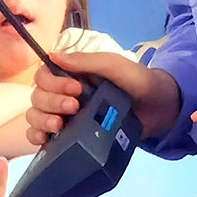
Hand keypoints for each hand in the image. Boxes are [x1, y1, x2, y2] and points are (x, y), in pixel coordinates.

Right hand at [26, 50, 181, 145]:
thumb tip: (52, 56)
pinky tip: (45, 140)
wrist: (160, 111)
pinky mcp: (70, 138)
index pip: (44, 75)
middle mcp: (64, 94)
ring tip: (60, 125)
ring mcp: (66, 117)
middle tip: (75, 107)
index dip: (52, 83)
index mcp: (73, 75)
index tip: (75, 89)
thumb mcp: (115, 66)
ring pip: (36, 115)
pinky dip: (36, 138)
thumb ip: (87, 61)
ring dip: (42, 120)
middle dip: (51, 102)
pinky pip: (41, 137)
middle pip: (37, 96)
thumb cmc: (139, 83)